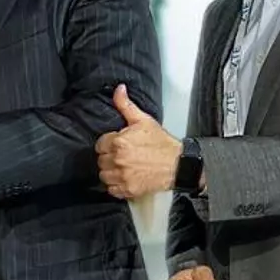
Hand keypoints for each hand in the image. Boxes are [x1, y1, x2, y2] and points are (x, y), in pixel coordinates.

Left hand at [95, 84, 180, 199]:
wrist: (179, 164)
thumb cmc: (162, 143)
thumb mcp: (144, 120)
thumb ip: (126, 105)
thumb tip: (118, 89)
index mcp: (119, 142)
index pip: (100, 144)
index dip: (108, 144)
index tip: (117, 145)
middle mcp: (118, 160)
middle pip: (101, 160)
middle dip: (109, 157)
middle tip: (122, 156)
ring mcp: (123, 176)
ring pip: (104, 175)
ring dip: (110, 172)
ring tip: (122, 167)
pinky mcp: (128, 190)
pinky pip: (111, 190)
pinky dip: (116, 186)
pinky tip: (125, 178)